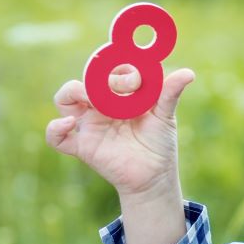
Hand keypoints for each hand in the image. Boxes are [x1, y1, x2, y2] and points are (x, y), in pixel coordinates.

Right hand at [45, 64, 194, 199]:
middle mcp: (99, 105)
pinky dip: (56, 128)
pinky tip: (69, 124)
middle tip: (126, 87)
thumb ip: (170, 93)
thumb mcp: (165, 115)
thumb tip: (188, 73)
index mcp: (117, 94)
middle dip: (101, 80)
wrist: (155, 175)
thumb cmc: (159, 142)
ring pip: (64, 99)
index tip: (136, 78)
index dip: (117, 68)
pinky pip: (56, 136)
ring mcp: (89, 124)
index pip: (106, 69)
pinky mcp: (82, 146)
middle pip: (85, 79)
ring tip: (95, 100)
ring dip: (74, 92)